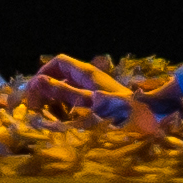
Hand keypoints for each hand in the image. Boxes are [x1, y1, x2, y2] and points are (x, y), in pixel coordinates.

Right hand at [25, 54, 182, 122]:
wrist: (149, 120)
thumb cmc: (119, 112)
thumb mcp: (87, 103)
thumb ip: (63, 92)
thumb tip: (38, 81)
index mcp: (87, 72)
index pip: (58, 62)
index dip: (43, 73)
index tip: (33, 93)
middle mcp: (90, 77)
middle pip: (61, 75)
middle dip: (46, 87)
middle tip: (36, 107)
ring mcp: (95, 89)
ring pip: (68, 88)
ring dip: (55, 99)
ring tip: (47, 115)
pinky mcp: (100, 101)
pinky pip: (77, 100)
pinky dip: (67, 107)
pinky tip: (65, 121)